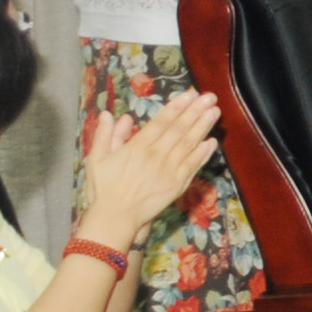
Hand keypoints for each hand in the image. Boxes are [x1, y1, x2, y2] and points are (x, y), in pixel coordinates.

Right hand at [75, 93, 218, 247]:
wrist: (115, 217)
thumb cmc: (104, 188)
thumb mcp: (96, 159)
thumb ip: (105, 135)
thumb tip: (110, 114)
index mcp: (137, 147)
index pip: (161, 122)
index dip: (177, 107)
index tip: (190, 94)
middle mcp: (156, 156)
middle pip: (179, 129)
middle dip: (195, 111)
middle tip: (209, 96)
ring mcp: (168, 171)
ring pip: (188, 145)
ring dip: (203, 127)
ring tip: (215, 111)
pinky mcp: (176, 185)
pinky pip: (192, 166)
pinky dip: (202, 154)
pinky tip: (212, 142)